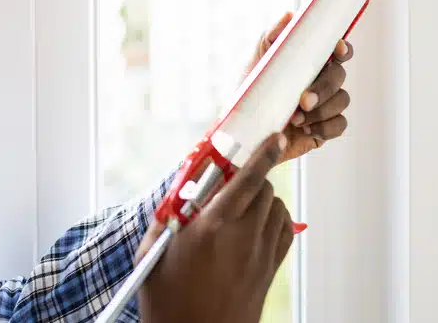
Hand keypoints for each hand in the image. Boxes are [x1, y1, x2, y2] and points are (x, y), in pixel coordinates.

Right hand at [137, 133, 293, 322]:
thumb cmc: (166, 299)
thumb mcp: (153, 252)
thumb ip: (168, 214)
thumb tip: (183, 187)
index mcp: (210, 227)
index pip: (248, 179)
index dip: (265, 153)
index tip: (275, 137)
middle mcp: (242, 237)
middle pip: (265, 188)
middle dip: (251, 179)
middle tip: (230, 187)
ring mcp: (260, 255)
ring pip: (277, 207)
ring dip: (262, 200)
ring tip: (240, 210)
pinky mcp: (270, 270)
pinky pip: (285, 230)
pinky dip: (275, 220)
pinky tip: (257, 226)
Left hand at [243, 12, 353, 162]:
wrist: (241, 132)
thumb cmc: (248, 94)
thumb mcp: (256, 62)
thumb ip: (270, 37)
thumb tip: (289, 15)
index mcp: (309, 64)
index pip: (336, 52)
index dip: (343, 49)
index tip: (337, 49)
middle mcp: (320, 82)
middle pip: (339, 76)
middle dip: (325, 87)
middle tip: (303, 101)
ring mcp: (324, 106)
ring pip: (343, 100)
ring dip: (322, 110)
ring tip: (295, 119)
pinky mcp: (324, 129)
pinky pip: (340, 125)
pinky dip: (325, 127)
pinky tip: (307, 130)